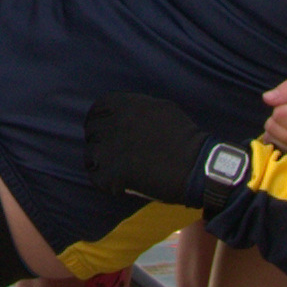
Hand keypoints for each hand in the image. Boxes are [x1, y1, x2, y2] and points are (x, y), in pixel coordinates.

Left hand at [90, 91, 252, 212]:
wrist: (196, 165)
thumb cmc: (182, 136)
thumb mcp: (159, 108)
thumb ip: (135, 107)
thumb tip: (118, 112)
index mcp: (124, 105)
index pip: (96, 111)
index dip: (100, 123)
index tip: (106, 132)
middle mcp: (113, 124)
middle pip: (91, 133)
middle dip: (100, 142)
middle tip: (113, 154)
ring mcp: (110, 150)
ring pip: (91, 155)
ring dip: (101, 162)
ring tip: (117, 169)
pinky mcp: (112, 175)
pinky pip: (97, 177)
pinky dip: (106, 181)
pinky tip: (121, 182)